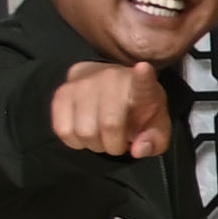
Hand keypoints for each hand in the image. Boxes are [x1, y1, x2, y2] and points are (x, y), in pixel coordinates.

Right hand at [52, 59, 175, 159]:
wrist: (107, 83)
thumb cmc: (137, 109)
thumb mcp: (156, 125)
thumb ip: (155, 141)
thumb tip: (137, 150)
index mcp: (139, 85)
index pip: (142, 81)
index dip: (143, 76)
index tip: (144, 68)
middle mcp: (109, 79)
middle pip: (109, 125)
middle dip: (115, 145)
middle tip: (118, 141)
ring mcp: (82, 84)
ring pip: (83, 132)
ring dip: (94, 144)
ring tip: (101, 136)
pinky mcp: (61, 93)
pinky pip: (63, 130)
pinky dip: (75, 141)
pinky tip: (84, 134)